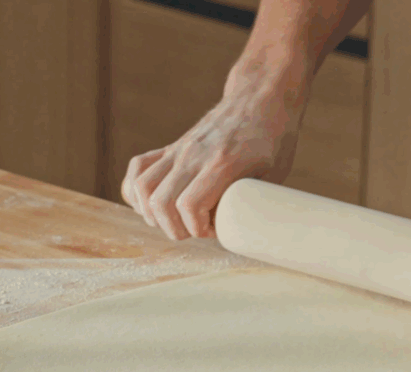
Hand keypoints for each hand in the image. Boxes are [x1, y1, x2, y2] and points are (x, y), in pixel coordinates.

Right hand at [120, 70, 305, 240]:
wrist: (259, 99)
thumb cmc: (272, 140)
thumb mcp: (274, 175)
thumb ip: (252, 204)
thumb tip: (237, 234)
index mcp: (223, 163)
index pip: (190, 205)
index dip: (197, 228)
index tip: (212, 230)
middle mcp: (194, 155)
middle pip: (161, 202)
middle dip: (174, 229)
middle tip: (192, 231)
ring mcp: (179, 150)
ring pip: (142, 187)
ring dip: (152, 214)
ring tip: (172, 221)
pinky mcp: (171, 148)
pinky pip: (137, 169)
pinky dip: (136, 192)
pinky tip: (151, 204)